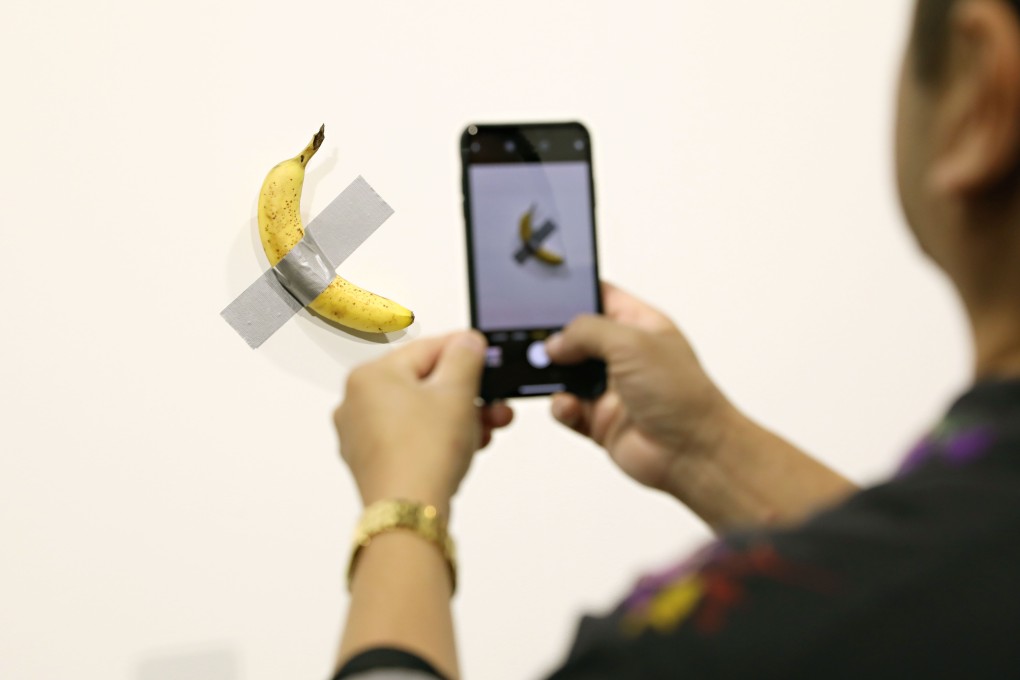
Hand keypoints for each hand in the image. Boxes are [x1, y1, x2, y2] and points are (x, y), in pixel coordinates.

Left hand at [334, 331, 513, 514]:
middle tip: (494, 403)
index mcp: (369, 375)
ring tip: (486, 430)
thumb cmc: (423, 456)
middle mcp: (357, 403)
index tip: (488, 355)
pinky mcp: (373, 462)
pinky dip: (440, 439)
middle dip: (467, 395)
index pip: (428, 349)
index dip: (465, 351)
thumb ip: (465, 357)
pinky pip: (413, 439)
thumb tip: (467, 341)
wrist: (410, 514)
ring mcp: (362, 436)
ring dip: (459, 419)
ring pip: (422, 414)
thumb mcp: (457, 393)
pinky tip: (465, 448)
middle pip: (426, 385)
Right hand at [545, 283, 733, 493]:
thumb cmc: (682, 394)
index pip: (602, 297)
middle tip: (533, 338)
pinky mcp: (599, 420)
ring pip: (566, 374)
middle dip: (554, 338)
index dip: (577, 292)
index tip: (545, 291)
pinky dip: (561, 407)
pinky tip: (569, 406)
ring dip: (553, 375)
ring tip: (547, 374)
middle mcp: (623, 356)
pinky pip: (567, 409)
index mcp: (639, 326)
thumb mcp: (632, 343)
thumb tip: (555, 341)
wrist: (692, 453)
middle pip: (576, 337)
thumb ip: (587, 332)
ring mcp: (610, 389)